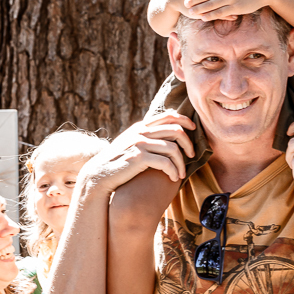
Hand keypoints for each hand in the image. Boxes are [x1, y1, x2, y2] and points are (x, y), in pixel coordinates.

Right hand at [78, 111, 195, 192]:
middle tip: (191, 156)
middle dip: (188, 143)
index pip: (169, 115)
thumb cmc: (117, 163)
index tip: (193, 130)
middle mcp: (141, 132)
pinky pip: (166, 162)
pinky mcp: (139, 158)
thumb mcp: (129, 143)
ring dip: (181, 163)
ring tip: (181, 174)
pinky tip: (174, 178)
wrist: (99, 175)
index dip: (185, 120)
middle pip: (176, 130)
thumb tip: (163, 133)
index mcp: (141, 127)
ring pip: (173, 148)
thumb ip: (144, 137)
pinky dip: (173, 171)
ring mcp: (140, 143)